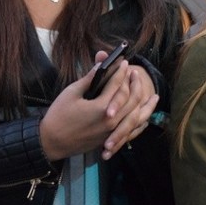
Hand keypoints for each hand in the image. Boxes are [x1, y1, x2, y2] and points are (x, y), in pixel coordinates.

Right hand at [39, 51, 157, 160]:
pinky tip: (146, 118)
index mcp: (102, 107)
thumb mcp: (72, 92)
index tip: (124, 62)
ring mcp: (112, 132)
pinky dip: (141, 124)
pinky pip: (132, 133)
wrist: (50, 142)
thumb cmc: (58, 116)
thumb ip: (90, 79)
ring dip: (146, 105)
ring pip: (136, 116)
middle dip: (135, 84)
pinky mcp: (110, 140)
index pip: (118, 85)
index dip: (121, 71)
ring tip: (155, 96)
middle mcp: (112, 120)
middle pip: (131, 99)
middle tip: (135, 73)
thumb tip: (101, 65)